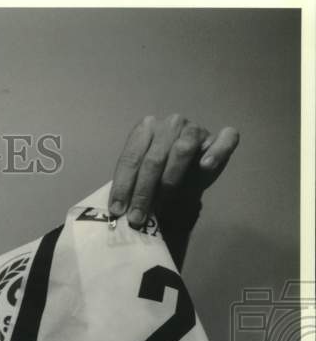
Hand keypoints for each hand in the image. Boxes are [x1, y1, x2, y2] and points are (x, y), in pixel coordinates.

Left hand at [109, 114, 238, 262]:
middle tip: (137, 217)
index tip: (117, 210)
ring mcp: (193, 128)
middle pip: (154, 159)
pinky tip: (205, 165)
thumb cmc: (160, 174)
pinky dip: (216, 151)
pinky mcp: (216, 136)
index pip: (131, 159)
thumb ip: (131, 186)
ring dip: (169, 181)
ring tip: (161, 205)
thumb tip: (118, 210)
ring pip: (182, 150)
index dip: (123, 186)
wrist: (189, 167)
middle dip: (143, 192)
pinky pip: (223, 139)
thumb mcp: (140, 177)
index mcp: (144, 129)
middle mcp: (169, 124)